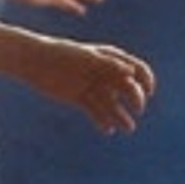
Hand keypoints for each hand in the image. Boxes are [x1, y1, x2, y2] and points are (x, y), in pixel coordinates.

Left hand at [32, 39, 154, 134]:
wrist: (35, 62)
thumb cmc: (61, 54)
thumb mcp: (86, 58)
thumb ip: (108, 64)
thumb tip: (130, 71)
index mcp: (110, 59)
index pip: (137, 68)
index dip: (147, 80)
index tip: (149, 91)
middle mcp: (104, 74)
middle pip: (127, 88)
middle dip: (136, 99)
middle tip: (138, 110)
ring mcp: (93, 86)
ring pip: (112, 104)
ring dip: (121, 116)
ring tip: (128, 128)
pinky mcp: (80, 98)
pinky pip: (95, 111)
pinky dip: (102, 121)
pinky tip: (107, 130)